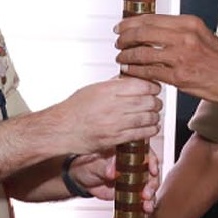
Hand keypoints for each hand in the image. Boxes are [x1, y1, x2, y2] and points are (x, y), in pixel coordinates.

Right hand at [48, 76, 162, 154]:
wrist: (60, 129)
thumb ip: (113, 84)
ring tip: (154, 115)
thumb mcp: (93, 89)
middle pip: (148, 101)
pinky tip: (151, 128)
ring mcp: (115, 123)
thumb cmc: (74, 108)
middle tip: (156, 102)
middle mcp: (114, 105)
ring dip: (155, 116)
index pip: (142, 85)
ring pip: (147, 118)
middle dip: (156, 102)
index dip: (153, 87)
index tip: (155, 88)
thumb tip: (129, 78)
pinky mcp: (115, 138)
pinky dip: (150, 130)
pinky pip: (140, 133)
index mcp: (108, 90)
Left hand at [70, 147, 160, 210]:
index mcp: (126, 151)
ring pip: (149, 185)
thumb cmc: (87, 166)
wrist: (81, 181)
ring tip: (147, 205)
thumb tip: (112, 171)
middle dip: (152, 183)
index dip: (151, 160)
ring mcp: (134, 177)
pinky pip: (142, 197)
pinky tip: (145, 209)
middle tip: (146, 193)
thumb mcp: (94, 164)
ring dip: (151, 195)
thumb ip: (104, 166)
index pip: (144, 152)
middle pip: (150, 171)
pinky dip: (146, 204)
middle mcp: (133, 163)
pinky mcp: (132, 191)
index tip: (152, 169)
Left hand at [114, 14, 217, 103]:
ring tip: (121, 58)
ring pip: (143, 52)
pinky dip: (135, 71)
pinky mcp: (179, 76)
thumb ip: (179, 32)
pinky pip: (149, 71)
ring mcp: (181, 56)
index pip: (151, 18)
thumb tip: (154, 31)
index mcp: (188, 23)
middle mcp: (184, 36)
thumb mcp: (201, 35)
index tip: (121, 26)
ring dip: (127, 55)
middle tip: (117, 42)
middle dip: (125, 38)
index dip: (131, 23)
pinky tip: (129, 71)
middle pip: (143, 32)